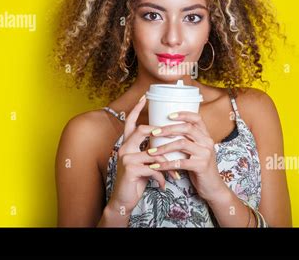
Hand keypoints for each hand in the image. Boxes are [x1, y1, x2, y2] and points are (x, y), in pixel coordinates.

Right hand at [107, 95, 178, 215]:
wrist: (123, 200)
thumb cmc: (136, 180)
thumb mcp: (143, 163)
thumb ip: (150, 151)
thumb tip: (167, 142)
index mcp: (127, 144)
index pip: (130, 123)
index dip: (136, 109)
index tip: (144, 97)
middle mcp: (124, 148)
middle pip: (142, 130)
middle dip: (159, 133)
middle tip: (172, 137)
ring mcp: (126, 158)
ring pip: (153, 152)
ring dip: (167, 163)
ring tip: (175, 172)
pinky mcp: (131, 169)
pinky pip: (153, 168)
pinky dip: (162, 177)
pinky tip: (164, 184)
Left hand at [147, 111, 227, 202]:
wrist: (213, 187)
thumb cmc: (200, 168)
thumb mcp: (197, 151)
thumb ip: (187, 141)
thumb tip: (164, 132)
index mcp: (206, 136)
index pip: (197, 118)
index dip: (183, 114)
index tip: (168, 115)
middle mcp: (207, 142)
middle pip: (187, 128)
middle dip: (168, 129)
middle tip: (154, 132)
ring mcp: (205, 154)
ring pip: (182, 144)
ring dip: (164, 147)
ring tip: (151, 151)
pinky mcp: (201, 166)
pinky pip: (180, 163)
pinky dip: (166, 164)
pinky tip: (156, 166)